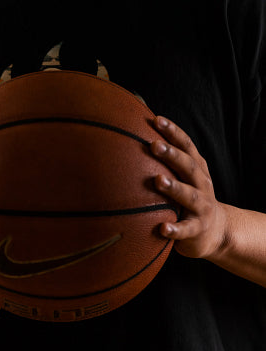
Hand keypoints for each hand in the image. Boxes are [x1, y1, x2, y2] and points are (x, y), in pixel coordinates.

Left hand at [150, 116, 226, 259]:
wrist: (217, 230)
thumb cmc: (190, 194)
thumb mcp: (183, 174)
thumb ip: (166, 158)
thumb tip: (134, 131)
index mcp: (196, 167)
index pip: (186, 145)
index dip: (173, 131)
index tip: (156, 120)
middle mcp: (202, 184)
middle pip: (188, 166)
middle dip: (172, 154)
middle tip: (153, 145)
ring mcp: (202, 207)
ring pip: (190, 196)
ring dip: (174, 187)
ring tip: (158, 180)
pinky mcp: (198, 229)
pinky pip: (187, 229)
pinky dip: (176, 229)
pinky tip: (162, 228)